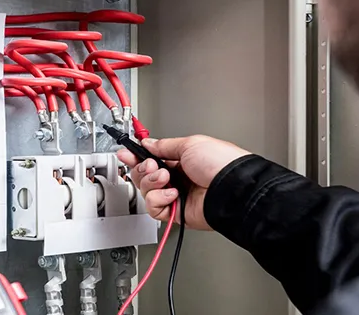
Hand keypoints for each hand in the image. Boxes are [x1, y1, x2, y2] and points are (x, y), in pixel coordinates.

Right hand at [117, 135, 249, 230]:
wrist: (233, 188)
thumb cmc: (221, 164)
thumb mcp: (190, 144)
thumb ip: (164, 145)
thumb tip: (148, 143)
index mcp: (181, 159)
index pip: (151, 158)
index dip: (136, 156)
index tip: (125, 153)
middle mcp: (177, 178)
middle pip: (144, 175)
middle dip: (142, 169)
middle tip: (150, 165)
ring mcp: (176, 195)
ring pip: (146, 192)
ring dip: (151, 183)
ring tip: (165, 178)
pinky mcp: (176, 213)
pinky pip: (154, 209)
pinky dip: (158, 200)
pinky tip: (172, 194)